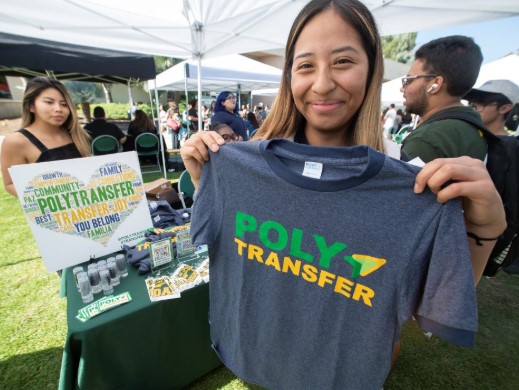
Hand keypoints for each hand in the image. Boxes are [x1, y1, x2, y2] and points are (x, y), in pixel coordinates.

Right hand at [179, 131, 224, 188]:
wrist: (201, 174)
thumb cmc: (209, 162)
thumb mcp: (214, 153)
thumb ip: (217, 146)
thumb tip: (226, 142)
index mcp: (204, 136)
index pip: (210, 133)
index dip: (216, 137)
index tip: (223, 144)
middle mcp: (195, 137)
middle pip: (202, 135)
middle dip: (210, 142)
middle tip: (216, 150)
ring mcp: (188, 143)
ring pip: (196, 141)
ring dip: (204, 150)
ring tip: (207, 158)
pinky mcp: (183, 150)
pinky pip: (192, 150)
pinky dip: (199, 156)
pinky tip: (201, 161)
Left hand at [414, 157, 505, 283]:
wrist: (487, 218)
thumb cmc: (465, 201)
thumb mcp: (450, 186)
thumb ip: (439, 178)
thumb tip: (417, 178)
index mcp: (463, 161)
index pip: (437, 161)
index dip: (423, 173)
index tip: (416, 188)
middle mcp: (473, 164)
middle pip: (441, 164)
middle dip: (426, 177)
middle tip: (422, 192)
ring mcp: (480, 175)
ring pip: (449, 170)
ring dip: (435, 183)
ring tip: (436, 195)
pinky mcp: (484, 188)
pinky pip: (457, 187)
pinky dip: (445, 194)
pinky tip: (442, 200)